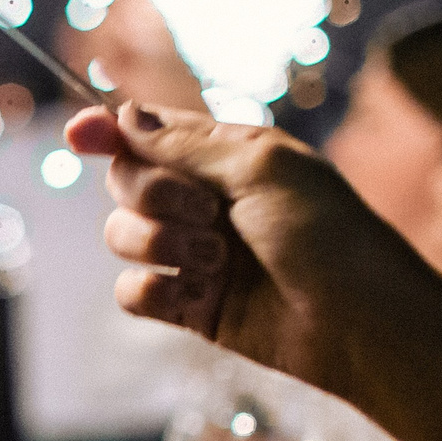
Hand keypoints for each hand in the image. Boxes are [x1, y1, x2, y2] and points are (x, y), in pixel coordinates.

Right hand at [65, 102, 434, 405]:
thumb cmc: (330, 236)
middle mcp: (205, 202)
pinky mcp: (190, 307)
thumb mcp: (262, 169)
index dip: (109, 131)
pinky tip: (195, 296)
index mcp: (227, 156)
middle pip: (127, 181)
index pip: (151, 134)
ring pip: (122, 236)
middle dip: (153, 194)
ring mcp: (195, 256)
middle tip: (206, 213)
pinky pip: (133, 293)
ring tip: (215, 261)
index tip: (78, 135)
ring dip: (158, 244)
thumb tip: (127, 114)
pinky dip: (153, 291)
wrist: (363, 326)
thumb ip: (188, 143)